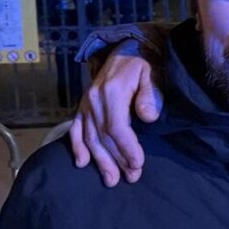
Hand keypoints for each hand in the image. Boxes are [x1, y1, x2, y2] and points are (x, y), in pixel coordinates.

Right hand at [70, 40, 162, 186]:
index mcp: (111, 91)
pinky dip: (77, 146)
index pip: (117, 127)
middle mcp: (94, 100)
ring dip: (100, 160)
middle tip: (131, 178)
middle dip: (117, 160)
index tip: (138, 163)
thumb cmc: (144, 64)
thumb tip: (148, 117)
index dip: (127, 148)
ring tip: (112, 179)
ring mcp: (86, 104)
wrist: (128, 50)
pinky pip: (76, 129)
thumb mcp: (153, 73)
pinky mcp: (83, 107)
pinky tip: (81, 163)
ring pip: (90, 137)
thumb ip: (151, 95)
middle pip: (103, 137)